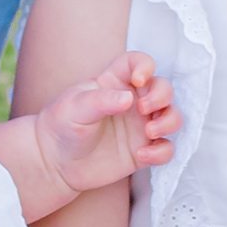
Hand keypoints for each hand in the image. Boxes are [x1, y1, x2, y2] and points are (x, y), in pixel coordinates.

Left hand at [22, 52, 176, 204]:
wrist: (54, 163)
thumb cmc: (61, 126)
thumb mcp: (74, 108)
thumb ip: (101, 100)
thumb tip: (129, 98)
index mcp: (114, 82)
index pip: (138, 62)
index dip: (146, 66)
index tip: (138, 80)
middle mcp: (132, 102)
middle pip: (163, 88)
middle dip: (162, 96)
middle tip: (143, 109)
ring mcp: (139, 127)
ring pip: (172, 117)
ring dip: (169, 122)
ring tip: (149, 132)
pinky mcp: (141, 151)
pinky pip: (166, 149)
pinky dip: (161, 152)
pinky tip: (142, 156)